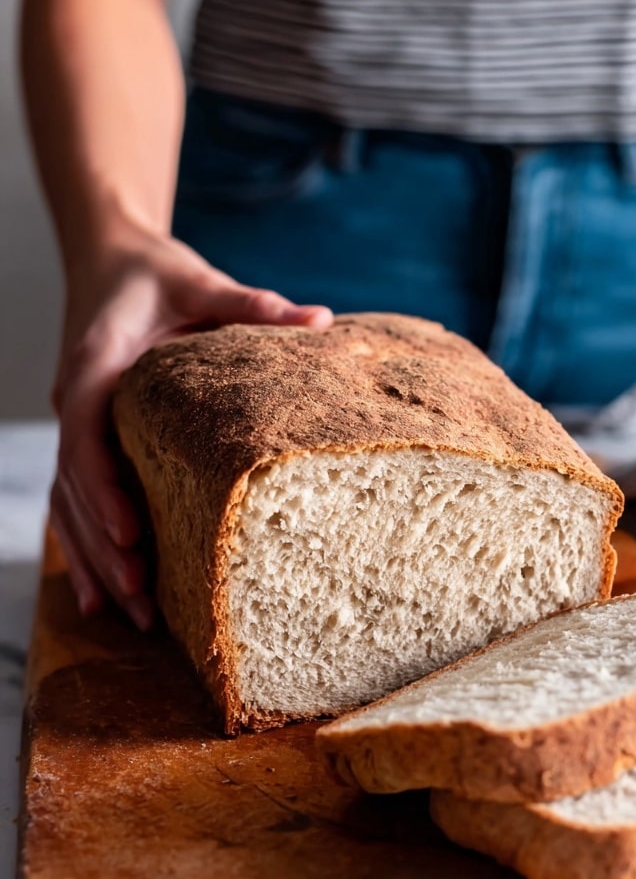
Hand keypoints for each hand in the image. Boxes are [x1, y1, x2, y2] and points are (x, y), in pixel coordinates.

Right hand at [51, 221, 331, 629]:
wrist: (111, 261)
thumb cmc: (159, 277)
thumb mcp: (202, 283)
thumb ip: (252, 305)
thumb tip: (321, 319)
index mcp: (96, 366)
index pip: (87, 435)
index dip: (103, 488)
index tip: (130, 534)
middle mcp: (75, 403)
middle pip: (76, 487)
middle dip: (104, 546)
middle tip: (141, 597)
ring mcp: (76, 427)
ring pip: (71, 505)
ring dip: (95, 562)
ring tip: (129, 617)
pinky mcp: (88, 442)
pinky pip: (77, 503)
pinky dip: (87, 550)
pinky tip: (104, 601)